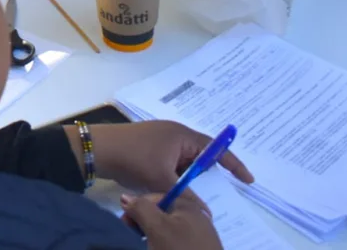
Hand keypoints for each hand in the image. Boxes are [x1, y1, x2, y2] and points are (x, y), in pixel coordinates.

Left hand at [88, 120, 252, 193]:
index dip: (232, 163)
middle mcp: (174, 134)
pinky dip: (177, 176)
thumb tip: (205, 213)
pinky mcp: (151, 149)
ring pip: (185, 162)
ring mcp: (162, 140)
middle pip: (201, 155)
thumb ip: (186, 196)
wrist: (98, 150)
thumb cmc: (133, 158)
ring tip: (197, 194)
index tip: (247, 179)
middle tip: (219, 191)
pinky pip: (172, 163)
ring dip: (190, 177)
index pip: (215, 148)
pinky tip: (177, 190)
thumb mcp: (162, 180)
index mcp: (182, 135)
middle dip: (209, 172)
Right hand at [121, 191, 222, 249]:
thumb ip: (141, 208)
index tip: (125, 225)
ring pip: (168, 230)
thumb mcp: (157, 228)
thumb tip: (125, 196)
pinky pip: (177, 242)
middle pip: (161, 214)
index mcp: (187, 204)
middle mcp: (195, 216)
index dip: (136, 209)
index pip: (154, 198)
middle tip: (135, 238)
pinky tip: (160, 249)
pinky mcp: (200, 249)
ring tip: (147, 246)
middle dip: (145, 224)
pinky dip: (165, 246)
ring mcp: (200, 235)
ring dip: (153, 237)